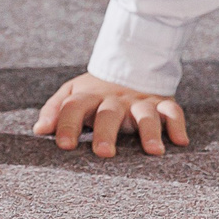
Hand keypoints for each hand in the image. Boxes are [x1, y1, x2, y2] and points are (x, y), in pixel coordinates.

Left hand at [31, 73, 190, 158]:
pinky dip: (177, 124)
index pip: (73, 107)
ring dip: (149, 130)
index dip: (66, 124)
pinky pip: (173, 111)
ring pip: (145, 113)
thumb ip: (55, 110)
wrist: (129, 64)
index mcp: (88, 96)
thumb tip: (38, 130)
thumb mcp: (72, 93)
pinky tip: (180, 141)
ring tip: (153, 151)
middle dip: (106, 132)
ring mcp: (139, 101)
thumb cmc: (95, 92)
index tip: (62, 145)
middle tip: (104, 153)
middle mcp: (114, 98)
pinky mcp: (161, 103)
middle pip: (108, 113)